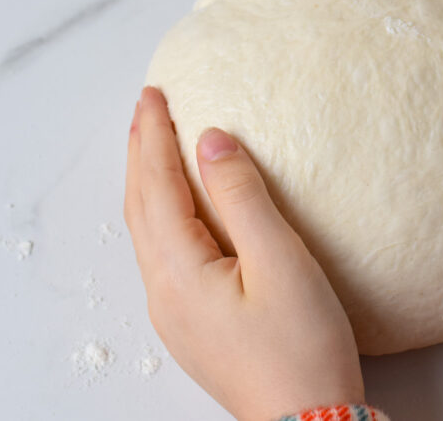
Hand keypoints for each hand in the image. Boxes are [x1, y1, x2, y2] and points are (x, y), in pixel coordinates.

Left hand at [124, 87, 363, 420]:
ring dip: (148, 183)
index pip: (156, 186)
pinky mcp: (194, 325)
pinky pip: (165, 253)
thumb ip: (242, 196)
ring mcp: (176, 314)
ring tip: (153, 146)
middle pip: (141, 207)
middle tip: (147, 108)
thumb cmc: (301, 348)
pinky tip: (179, 207)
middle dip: (140, 153)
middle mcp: (165, 293)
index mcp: (179, 273)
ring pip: (149, 231)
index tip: (154, 94)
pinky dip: (164, 214)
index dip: (153, 136)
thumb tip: (212, 141)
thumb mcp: (281, 261)